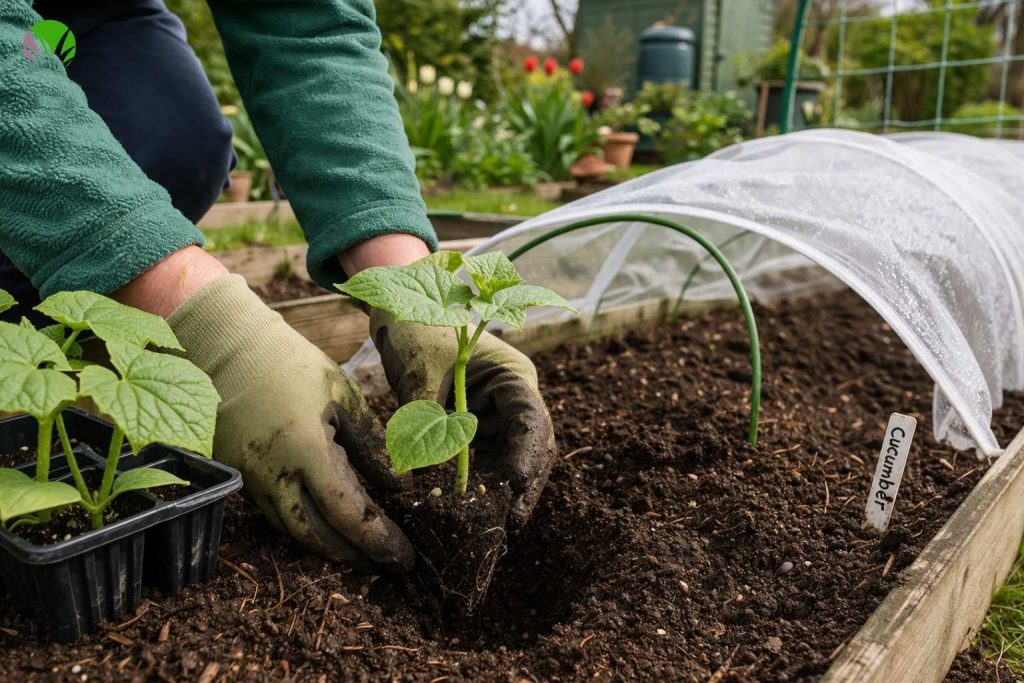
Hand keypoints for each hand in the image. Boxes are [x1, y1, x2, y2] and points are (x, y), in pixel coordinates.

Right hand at [167, 275, 413, 571]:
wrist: (227, 347)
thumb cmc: (291, 363)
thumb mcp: (342, 395)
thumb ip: (370, 443)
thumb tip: (399, 484)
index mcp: (306, 450)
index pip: (348, 513)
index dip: (378, 540)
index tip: (403, 555)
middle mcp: (273, 473)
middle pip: (316, 535)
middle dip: (353, 555)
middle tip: (385, 562)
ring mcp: (249, 477)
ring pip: (290, 529)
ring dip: (326, 545)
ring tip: (360, 549)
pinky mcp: (236, 473)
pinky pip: (271, 511)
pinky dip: (301, 523)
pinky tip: (323, 522)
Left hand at [369, 309, 555, 525]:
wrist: (396, 310)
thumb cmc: (415, 327)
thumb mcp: (419, 370)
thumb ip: (423, 416)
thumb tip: (418, 470)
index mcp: (513, 374)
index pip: (530, 418)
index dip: (527, 454)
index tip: (514, 484)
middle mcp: (511, 398)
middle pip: (530, 446)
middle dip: (522, 483)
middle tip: (511, 523)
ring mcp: (494, 415)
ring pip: (508, 460)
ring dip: (500, 490)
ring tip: (494, 526)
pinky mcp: (473, 428)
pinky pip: (482, 461)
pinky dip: (477, 483)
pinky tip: (470, 510)